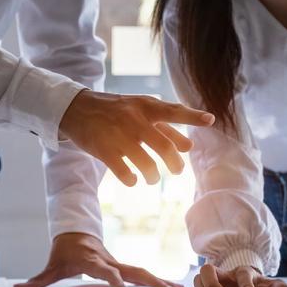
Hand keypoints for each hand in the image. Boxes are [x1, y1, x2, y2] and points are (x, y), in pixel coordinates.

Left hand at [13, 232, 182, 286]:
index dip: (112, 278)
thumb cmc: (64, 250)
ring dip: (158, 281)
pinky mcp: (122, 265)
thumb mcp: (51, 266)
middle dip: (149, 281)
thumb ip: (37, 280)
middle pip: (131, 270)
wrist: (75, 231)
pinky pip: (140, 273)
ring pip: (140, 271)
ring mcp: (117, 262)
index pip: (104, 270)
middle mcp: (108, 260)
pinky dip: (156, 280)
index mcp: (91, 259)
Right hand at [59, 90, 214, 186]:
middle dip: (174, 164)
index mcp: (144, 106)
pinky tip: (132, 180)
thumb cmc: (113, 110)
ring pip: (145, 163)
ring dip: (153, 175)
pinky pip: (124, 172)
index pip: (172, 111)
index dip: (192, 116)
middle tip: (176, 171)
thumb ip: (164, 126)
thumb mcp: (138, 110)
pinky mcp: (103, 150)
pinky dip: (132, 180)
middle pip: (163, 147)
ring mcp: (117, 135)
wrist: (76, 108)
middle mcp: (133, 119)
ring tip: (151, 178)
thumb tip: (189, 146)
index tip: (211, 120)